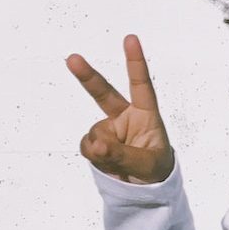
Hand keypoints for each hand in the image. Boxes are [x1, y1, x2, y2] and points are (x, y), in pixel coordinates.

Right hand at [66, 34, 175, 183]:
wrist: (145, 190)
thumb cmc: (155, 171)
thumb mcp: (146, 164)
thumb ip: (122, 155)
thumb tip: (97, 146)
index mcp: (146, 115)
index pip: (141, 85)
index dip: (135, 62)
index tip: (130, 39)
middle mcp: (125, 117)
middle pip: (103, 93)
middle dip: (87, 76)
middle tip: (73, 58)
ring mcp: (108, 130)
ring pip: (95, 134)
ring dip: (103, 150)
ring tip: (120, 163)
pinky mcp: (96, 143)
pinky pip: (87, 146)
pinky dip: (95, 156)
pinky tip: (108, 163)